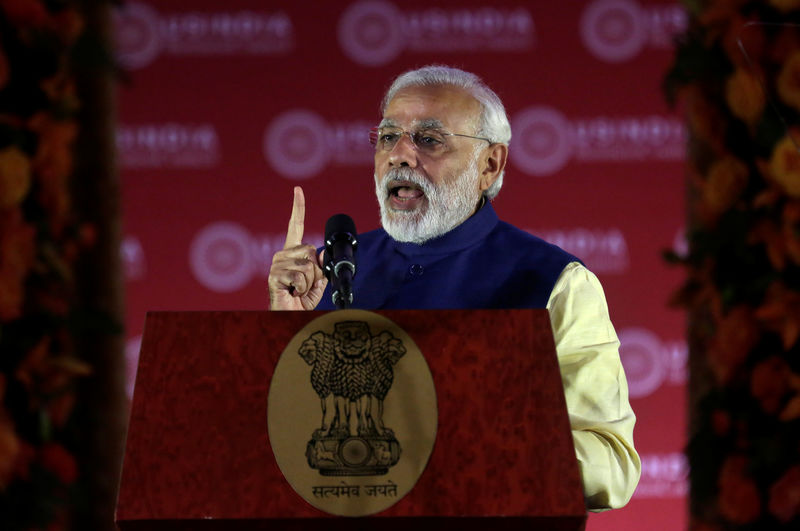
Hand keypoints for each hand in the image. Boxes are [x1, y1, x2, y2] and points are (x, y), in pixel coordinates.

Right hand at [268, 187, 327, 309]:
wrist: (290, 316)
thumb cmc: (301, 300)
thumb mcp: (318, 281)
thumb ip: (322, 266)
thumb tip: (323, 254)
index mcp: (292, 253)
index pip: (295, 226)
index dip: (298, 208)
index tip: (298, 190)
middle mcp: (281, 255)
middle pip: (310, 251)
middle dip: (315, 271)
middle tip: (304, 285)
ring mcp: (276, 265)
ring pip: (307, 266)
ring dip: (309, 283)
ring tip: (298, 290)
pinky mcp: (274, 275)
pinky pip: (300, 276)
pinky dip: (302, 288)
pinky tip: (293, 293)